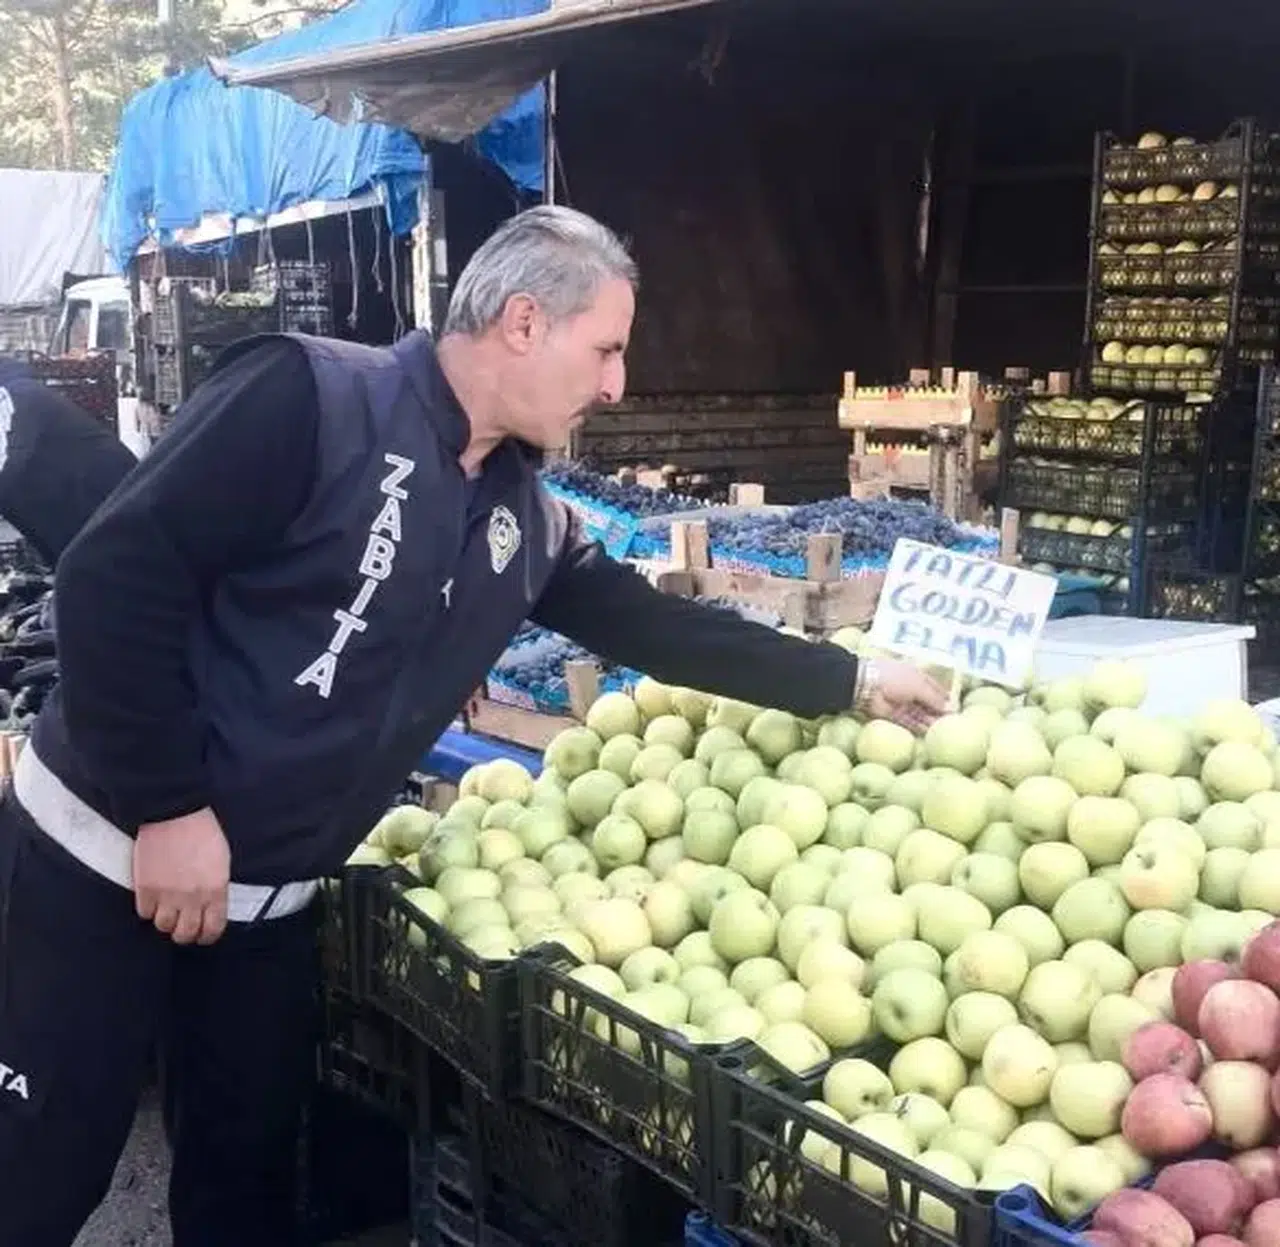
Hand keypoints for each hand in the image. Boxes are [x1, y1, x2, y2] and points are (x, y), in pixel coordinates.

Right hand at [133, 808, 230, 945]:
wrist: (173, 813)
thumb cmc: (201, 832)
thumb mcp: (221, 860)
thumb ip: (217, 886)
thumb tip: (212, 906)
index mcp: (216, 889)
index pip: (213, 928)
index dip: (207, 936)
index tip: (203, 935)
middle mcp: (193, 897)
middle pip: (186, 934)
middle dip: (184, 933)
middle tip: (181, 926)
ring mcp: (167, 895)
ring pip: (163, 926)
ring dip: (165, 921)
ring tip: (166, 909)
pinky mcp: (146, 889)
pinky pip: (145, 913)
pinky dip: (148, 909)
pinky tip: (152, 898)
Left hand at [859, 658, 948, 733]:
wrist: (867, 685)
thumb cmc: (895, 678)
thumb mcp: (920, 685)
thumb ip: (935, 698)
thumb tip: (950, 709)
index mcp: (918, 677)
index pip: (936, 689)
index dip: (946, 699)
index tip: (957, 710)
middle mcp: (912, 690)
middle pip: (929, 703)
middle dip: (940, 713)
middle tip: (953, 724)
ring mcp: (903, 704)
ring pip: (921, 715)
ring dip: (931, 722)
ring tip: (945, 731)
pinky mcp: (896, 716)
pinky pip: (911, 723)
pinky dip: (920, 728)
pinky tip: (931, 733)